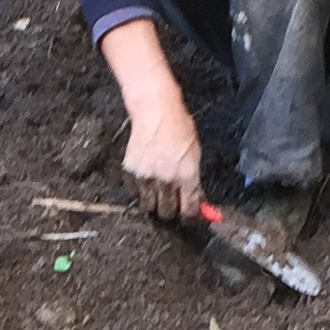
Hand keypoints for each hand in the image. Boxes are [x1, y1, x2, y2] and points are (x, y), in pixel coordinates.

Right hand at [122, 96, 202, 221]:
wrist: (155, 111)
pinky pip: (135, 192)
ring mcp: (146, 176)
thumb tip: (198, 201)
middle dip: (171, 211)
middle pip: (167, 212)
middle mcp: (166, 180)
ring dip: (154, 203)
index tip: (189, 218)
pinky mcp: (131, 171)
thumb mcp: (195, 153)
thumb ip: (194, 179)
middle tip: (172, 204)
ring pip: (148, 206)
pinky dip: (141, 190)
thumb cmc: (180, 128)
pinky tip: (147, 179)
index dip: (190, 217)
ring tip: (158, 193)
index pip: (189, 209)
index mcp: (186, 176)